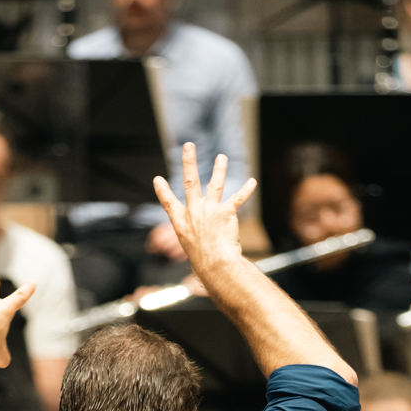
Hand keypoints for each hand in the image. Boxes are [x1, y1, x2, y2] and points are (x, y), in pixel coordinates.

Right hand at [151, 144, 253, 279]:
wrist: (215, 263)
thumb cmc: (203, 260)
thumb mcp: (190, 248)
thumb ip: (194, 237)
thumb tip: (198, 240)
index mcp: (181, 222)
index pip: (169, 203)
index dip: (163, 191)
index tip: (158, 179)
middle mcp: (194, 212)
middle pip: (190, 181)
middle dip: (189, 161)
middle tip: (189, 146)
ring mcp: (209, 209)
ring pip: (215, 184)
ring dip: (219, 169)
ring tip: (222, 158)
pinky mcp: (226, 212)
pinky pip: (238, 198)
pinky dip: (246, 190)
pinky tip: (252, 182)